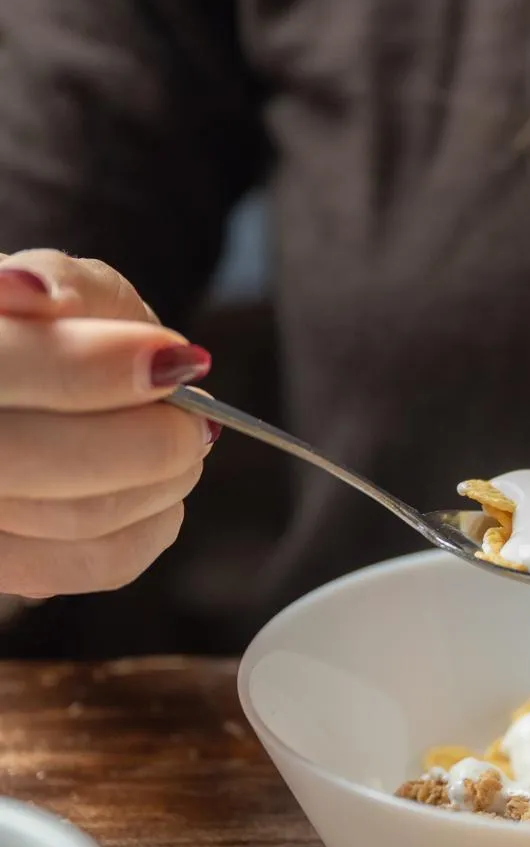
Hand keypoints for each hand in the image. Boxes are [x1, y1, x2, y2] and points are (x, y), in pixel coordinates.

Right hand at [0, 250, 217, 597]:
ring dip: (161, 480)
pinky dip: (153, 528)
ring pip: (78, 516)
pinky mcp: (7, 567)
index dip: (88, 367)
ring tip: (180, 443)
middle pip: (46, 459)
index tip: (172, 359)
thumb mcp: (47, 280)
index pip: (0, 370)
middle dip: (149, 439)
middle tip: (192, 418)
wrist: (27, 386)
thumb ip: (58, 282)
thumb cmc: (37, 327)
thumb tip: (50, 300)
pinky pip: (95, 564)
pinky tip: (162, 495)